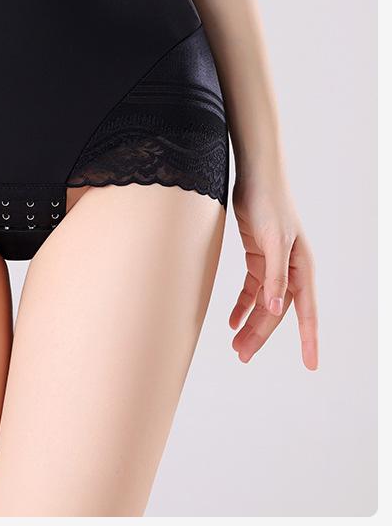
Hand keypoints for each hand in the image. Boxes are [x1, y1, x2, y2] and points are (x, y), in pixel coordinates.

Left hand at [230, 169, 318, 369]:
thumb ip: (275, 275)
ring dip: (250, 324)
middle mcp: (290, 270)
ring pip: (262, 303)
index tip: (311, 364)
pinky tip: (232, 319)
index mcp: (301, 268)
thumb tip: (276, 309)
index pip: (306, 311)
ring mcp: (274, 264)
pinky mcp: (258, 257)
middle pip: (276, 312)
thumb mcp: (273, 241)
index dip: (308, 339)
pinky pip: (252, 289)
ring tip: (236, 345)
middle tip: (242, 355)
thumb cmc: (270, 205)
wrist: (256, 178)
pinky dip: (242, 305)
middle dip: (261, 335)